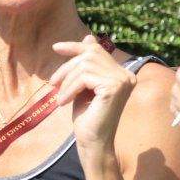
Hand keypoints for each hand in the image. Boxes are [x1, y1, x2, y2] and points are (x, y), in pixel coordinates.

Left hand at [50, 36, 135, 155]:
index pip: (97, 50)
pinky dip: (69, 88)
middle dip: (67, 66)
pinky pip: (84, 77)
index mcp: (122, 74)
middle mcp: (127, 75)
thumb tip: (89, 36)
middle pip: (89, 55)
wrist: (92, 143)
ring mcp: (122, 81)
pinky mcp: (114, 88)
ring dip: (66, 81)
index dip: (75, 46)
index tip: (56, 48)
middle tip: (52, 83)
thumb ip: (87, 65)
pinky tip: (64, 102)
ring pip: (84, 66)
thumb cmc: (87, 118)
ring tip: (60, 97)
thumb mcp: (84, 85)